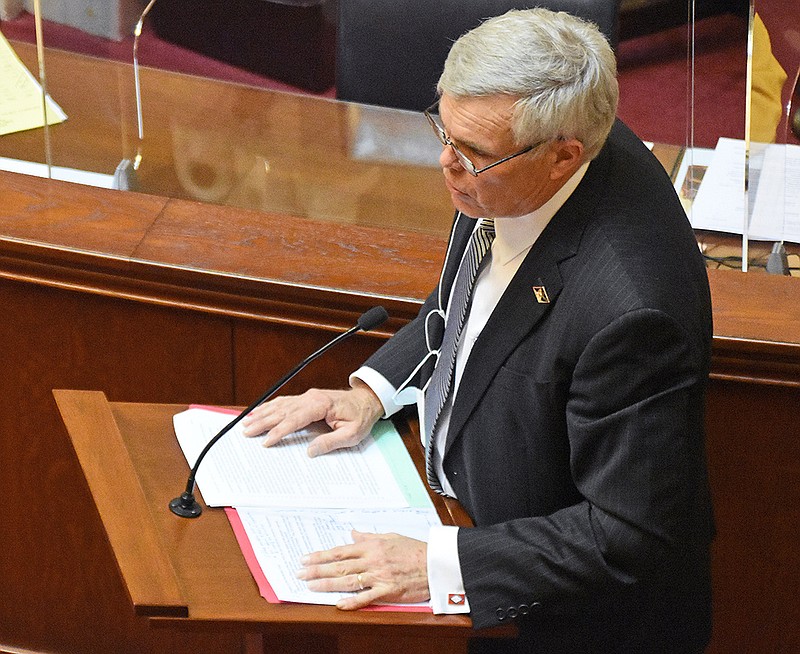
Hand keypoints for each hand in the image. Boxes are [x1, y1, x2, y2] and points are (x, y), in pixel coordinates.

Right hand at [241, 381, 383, 456]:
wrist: (367, 400)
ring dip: (263, 413)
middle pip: (282, 411)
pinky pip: (286, 402)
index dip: (279, 431)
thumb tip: (310, 451)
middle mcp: (311, 398)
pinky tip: (261, 410)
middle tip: (246, 432)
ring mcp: (308, 397)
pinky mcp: (308, 398)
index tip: (267, 441)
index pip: (295, 419)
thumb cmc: (361, 417)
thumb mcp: (352, 434)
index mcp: (321, 405)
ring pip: (281, 405)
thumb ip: (331, 442)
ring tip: (247, 421)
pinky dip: (271, 406)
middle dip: (263, 422)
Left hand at [297, 530, 428, 609]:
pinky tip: (339, 604)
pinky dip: (352, 601)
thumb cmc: (414, 549)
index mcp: (372, 546)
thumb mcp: (390, 537)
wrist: (435, 562)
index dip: (321, 556)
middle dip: (317, 570)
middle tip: (300, 574)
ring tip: (311, 587)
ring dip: (327, 584)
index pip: (340, 551)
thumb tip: (352, 534)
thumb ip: (369, 537)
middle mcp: (372, 560)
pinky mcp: (388, 590)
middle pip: (339, 566)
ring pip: (348, 581)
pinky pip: (367, 597)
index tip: (305, 559)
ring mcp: (379, 576)